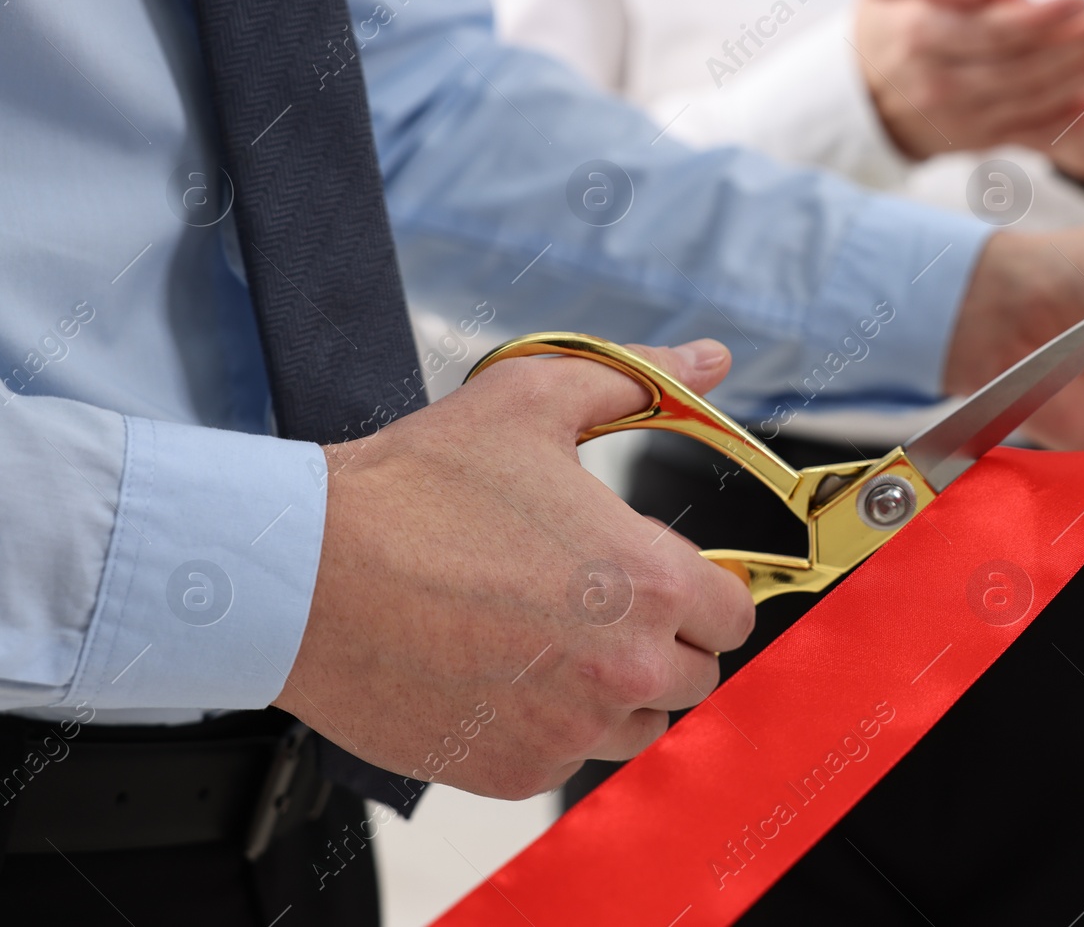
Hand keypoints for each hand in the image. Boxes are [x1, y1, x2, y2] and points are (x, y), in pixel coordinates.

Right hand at [273, 340, 755, 798]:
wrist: (302, 575)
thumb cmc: (416, 487)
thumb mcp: (533, 399)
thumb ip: (641, 381)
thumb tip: (710, 359)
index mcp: (650, 582)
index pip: (732, 614)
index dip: (703, 589)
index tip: (658, 577)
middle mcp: (625, 670)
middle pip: (695, 674)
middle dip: (660, 638)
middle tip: (592, 600)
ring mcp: (570, 730)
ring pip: (638, 726)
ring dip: (613, 690)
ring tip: (544, 637)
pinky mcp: (514, 772)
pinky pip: (568, 758)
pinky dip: (549, 726)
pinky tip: (497, 673)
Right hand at [855, 0, 1083, 177]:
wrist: (865, 98)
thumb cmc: (888, 19)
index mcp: (918, 36)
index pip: (987, 30)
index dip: (1036, 19)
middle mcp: (940, 83)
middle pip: (1022, 65)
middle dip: (1082, 39)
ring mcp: (961, 117)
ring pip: (1035, 96)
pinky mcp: (979, 138)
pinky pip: (1033, 131)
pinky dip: (1075, 117)